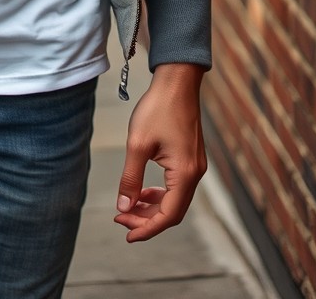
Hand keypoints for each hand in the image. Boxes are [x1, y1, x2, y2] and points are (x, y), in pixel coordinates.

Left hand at [114, 63, 206, 241]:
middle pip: (173, 211)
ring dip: (151, 207)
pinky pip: (176, 186)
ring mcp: (195, 166)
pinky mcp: (190, 158)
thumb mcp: (138, 144)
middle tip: (120, 219)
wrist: (177, 81)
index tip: (126, 234)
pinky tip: (142, 191)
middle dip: (146, 219)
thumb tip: (124, 208)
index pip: (168, 216)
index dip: (147, 229)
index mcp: (185, 174)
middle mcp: (195, 174)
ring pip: (174, 200)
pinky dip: (159, 194)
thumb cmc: (158, 108)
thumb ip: (130, 179)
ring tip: (128, 207)